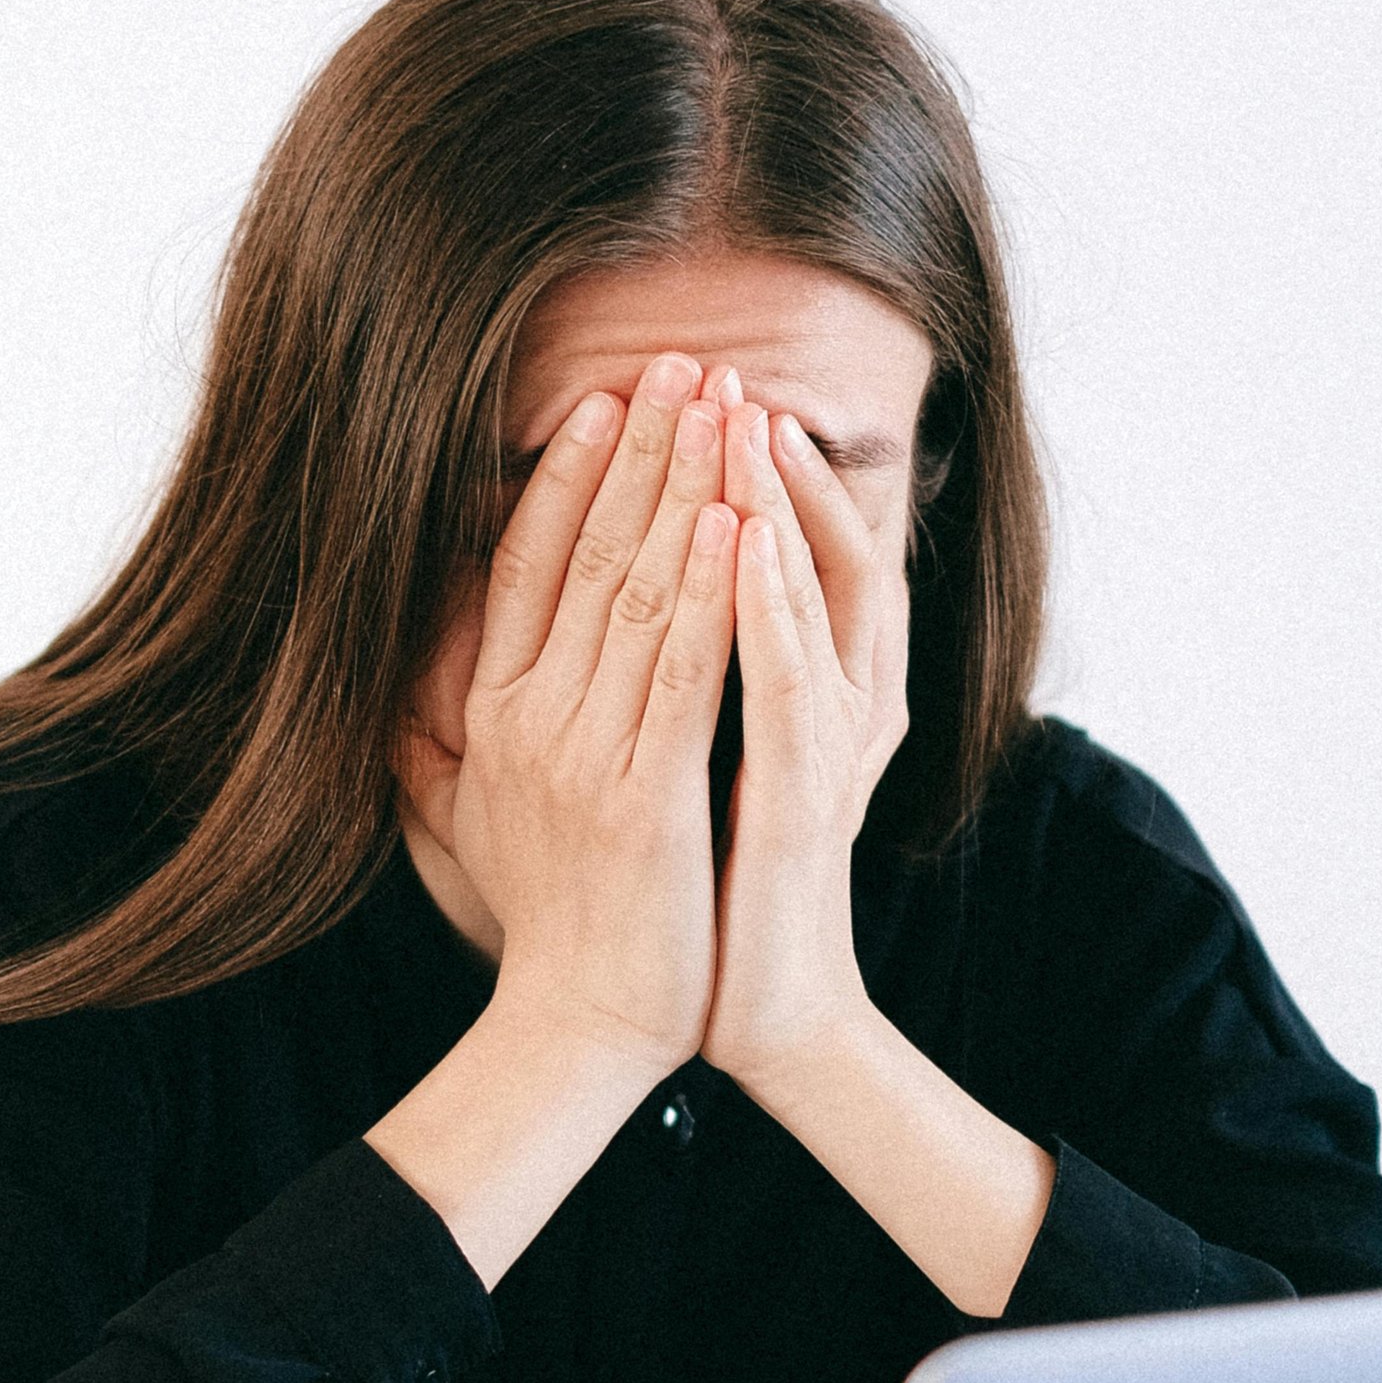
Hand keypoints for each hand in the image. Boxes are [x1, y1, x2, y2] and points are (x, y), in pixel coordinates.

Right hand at [434, 355, 738, 1075]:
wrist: (578, 1027)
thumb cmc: (549, 923)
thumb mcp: (476, 815)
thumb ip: (449, 739)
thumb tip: (408, 687)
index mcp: (492, 715)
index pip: (526, 567)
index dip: (567, 476)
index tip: (605, 399)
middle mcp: (526, 721)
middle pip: (588, 556)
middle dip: (641, 449)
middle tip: (683, 362)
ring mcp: (582, 756)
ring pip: (638, 594)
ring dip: (684, 488)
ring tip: (721, 405)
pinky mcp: (643, 797)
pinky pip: (682, 673)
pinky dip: (708, 592)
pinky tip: (737, 520)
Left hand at [701, 380, 911, 1099]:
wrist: (754, 1011)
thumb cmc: (702, 900)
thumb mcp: (663, 776)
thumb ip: (641, 698)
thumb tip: (555, 640)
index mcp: (784, 691)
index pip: (759, 554)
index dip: (722, 475)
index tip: (670, 400)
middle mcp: (824, 700)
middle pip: (796, 550)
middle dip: (752, 458)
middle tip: (716, 371)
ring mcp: (825, 744)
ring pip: (810, 595)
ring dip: (774, 504)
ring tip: (738, 420)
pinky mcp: (810, 794)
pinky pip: (793, 681)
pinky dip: (770, 606)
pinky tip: (742, 541)